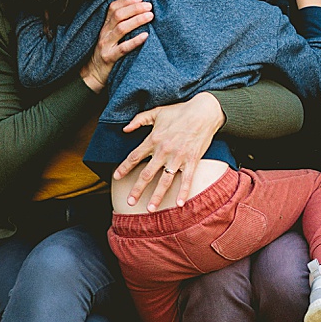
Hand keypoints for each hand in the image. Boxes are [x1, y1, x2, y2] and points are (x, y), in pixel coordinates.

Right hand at [80, 0, 152, 91]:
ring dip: (137, 20)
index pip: (113, 7)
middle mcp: (104, 33)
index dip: (126, 0)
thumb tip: (138, 12)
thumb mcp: (110, 36)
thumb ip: (119, 25)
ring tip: (150, 16)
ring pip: (121, 29)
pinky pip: (123, 48)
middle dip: (135, 8)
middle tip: (149, 6)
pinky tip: (146, 36)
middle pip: (118, 16)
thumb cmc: (107, 53)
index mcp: (104, 26)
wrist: (93, 74)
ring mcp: (106, 45)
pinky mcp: (110, 57)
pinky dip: (135, 41)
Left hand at [114, 92, 224, 208]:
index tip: (116, 177)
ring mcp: (178, 157)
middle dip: (137, 189)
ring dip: (157, 196)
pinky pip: (187, 180)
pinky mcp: (192, 161)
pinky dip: (183, 192)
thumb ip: (139, 120)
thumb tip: (124, 129)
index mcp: (153, 139)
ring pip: (164, 181)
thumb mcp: (157, 112)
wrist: (204, 112)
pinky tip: (179, 204)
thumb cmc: (180, 111)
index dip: (124, 168)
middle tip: (130, 202)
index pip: (134, 156)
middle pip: (147, 174)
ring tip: (150, 209)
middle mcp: (164, 150)